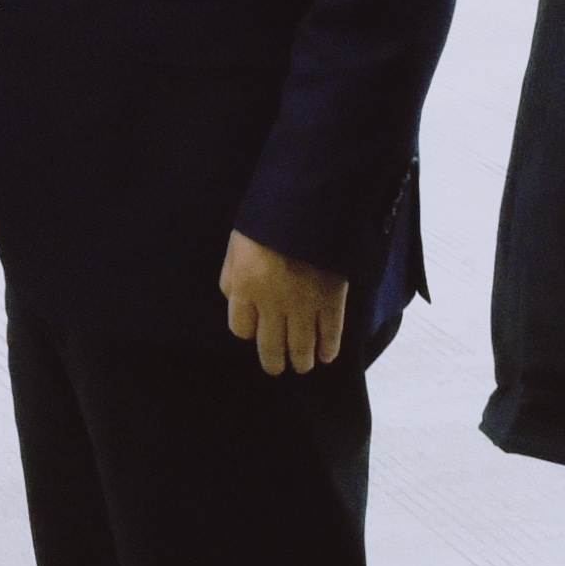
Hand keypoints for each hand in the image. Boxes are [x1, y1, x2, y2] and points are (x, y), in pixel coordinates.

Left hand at [219, 231, 348, 373]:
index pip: (241, 328)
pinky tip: (326, 356)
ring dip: (301, 360)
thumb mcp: (237, 243)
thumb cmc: (268, 217)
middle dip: (273, 361)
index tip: (257, 331)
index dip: (249, 332)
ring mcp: (304, 303)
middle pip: (270, 346)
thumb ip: (232, 274)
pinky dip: (328, 348)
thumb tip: (234, 300)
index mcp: (245, 286)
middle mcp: (272, 302)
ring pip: (300, 347)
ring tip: (302, 364)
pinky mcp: (332, 298)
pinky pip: (331, 333)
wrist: (309, 199)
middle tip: (278, 366)